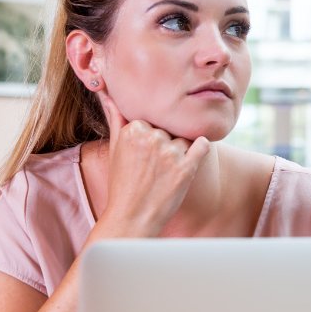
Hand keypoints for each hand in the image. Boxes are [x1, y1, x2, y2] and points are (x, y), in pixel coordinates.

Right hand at [93, 91, 209, 237]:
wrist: (132, 217)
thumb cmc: (122, 184)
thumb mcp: (115, 149)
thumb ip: (116, 118)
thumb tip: (107, 94)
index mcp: (133, 129)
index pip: (153, 119)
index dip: (152, 136)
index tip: (144, 154)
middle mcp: (152, 137)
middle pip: (169, 129)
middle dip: (165, 144)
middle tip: (153, 167)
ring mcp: (170, 152)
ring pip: (184, 138)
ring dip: (180, 152)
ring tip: (165, 172)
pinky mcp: (186, 168)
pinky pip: (203, 145)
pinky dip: (201, 148)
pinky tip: (191, 158)